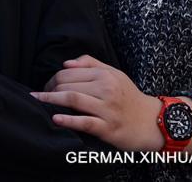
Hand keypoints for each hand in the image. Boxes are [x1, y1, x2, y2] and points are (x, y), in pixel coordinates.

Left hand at [30, 55, 164, 150]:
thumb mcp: (114, 74)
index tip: (45, 86)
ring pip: (72, 100)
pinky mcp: (108, 128)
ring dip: (51, 100)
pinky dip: (68, 120)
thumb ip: (90, 64)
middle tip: (39, 96)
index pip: (68, 73)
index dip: (52, 79)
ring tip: (38, 102)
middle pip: (67, 86)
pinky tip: (55, 118)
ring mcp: (107, 109)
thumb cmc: (128, 96)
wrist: (153, 122)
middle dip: (48, 90)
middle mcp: (106, 89)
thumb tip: (65, 63)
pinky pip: (84, 122)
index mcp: (105, 75)